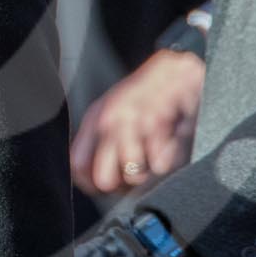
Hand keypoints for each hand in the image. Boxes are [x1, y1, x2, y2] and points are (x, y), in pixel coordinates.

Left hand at [72, 49, 203, 194]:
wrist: (177, 69)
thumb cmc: (145, 94)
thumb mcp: (113, 111)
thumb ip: (101, 140)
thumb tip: (96, 178)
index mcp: (96, 120)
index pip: (79, 166)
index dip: (93, 185)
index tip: (108, 187)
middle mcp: (111, 122)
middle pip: (105, 179)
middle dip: (122, 186)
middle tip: (136, 176)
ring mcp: (135, 123)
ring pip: (134, 175)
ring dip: (149, 175)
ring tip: (157, 160)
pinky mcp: (163, 126)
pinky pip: (161, 165)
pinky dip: (169, 163)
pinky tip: (172, 148)